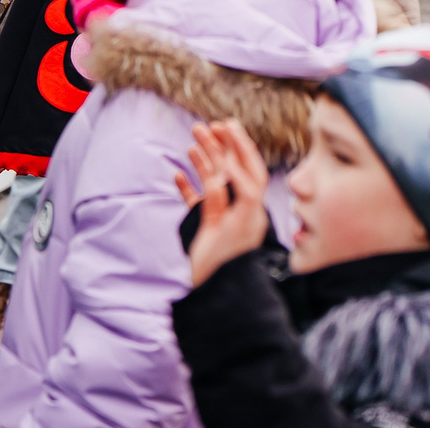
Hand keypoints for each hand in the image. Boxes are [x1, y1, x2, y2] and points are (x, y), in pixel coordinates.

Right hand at [180, 119, 271, 285]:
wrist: (212, 305)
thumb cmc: (215, 272)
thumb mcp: (218, 233)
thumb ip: (219, 203)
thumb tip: (223, 175)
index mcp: (250, 216)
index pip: (250, 175)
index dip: (240, 151)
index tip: (225, 132)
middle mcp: (240, 216)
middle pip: (236, 175)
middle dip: (227, 149)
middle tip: (215, 125)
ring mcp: (223, 224)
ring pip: (216, 186)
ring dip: (206, 162)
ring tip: (194, 140)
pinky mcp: (207, 234)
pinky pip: (200, 206)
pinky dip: (189, 189)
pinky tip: (178, 174)